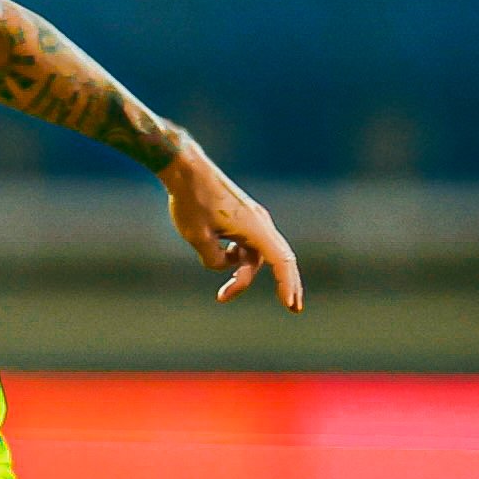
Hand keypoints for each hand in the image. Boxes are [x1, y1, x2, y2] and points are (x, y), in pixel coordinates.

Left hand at [160, 148, 303, 310]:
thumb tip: (224, 263)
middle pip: (279, 259)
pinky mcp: (242, 217)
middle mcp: (260, 223)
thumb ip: (215, 261)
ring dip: (242, 275)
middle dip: (285, 284)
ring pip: (255, 256)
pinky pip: (246, 245)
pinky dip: (236, 259)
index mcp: (254, 228)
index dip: (287, 284)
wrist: (186, 170)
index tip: (290, 305)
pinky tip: (216, 258)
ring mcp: (253, 219)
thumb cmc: (192, 201)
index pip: (280, 261)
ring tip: (222, 296)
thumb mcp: (198, 239)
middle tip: (292, 308)